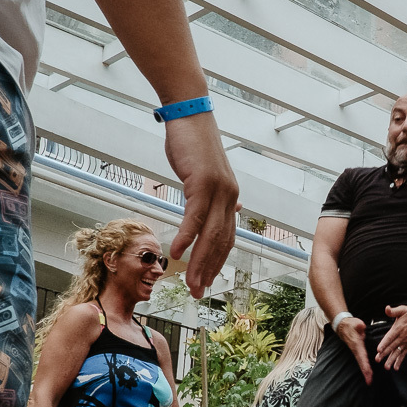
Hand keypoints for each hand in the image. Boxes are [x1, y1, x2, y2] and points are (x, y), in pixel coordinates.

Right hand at [164, 113, 240, 297]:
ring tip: (188, 282)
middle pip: (220, 243)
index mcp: (230, 199)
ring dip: (198, 262)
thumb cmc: (192, 145)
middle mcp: (230, 197)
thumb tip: (227, 211)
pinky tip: (176, 252)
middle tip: (197, 292)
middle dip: (208, 271)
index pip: (226, 239)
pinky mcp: (203, 183)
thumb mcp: (204, 175)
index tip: (205, 282)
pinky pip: (194, 216)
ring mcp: (219, 191)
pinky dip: (186, 236)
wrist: (189, 114)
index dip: (216, 263)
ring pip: (209, 235)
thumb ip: (209, 196)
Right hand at [335, 316, 372, 383]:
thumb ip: (359, 326)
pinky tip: (368, 373)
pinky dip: (364, 367)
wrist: (341, 325)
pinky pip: (361, 360)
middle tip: (369, 382)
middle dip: (365, 372)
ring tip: (369, 381)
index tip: (368, 373)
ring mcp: (355, 351)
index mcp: (357, 344)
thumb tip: (361, 326)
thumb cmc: (349, 324)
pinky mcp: (357, 351)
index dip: (365, 364)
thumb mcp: (355, 323)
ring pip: (361, 362)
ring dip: (365, 371)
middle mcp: (356, 349)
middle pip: (361, 362)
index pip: (361, 356)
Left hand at [374, 304, 406, 369]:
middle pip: (392, 346)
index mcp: (398, 328)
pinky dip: (400, 361)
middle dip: (384, 354)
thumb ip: (393, 311)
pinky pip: (404, 354)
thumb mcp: (402, 309)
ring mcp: (406, 342)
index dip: (384, 343)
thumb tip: (386, 308)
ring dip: (391, 360)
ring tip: (386, 367)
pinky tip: (396, 367)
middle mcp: (402, 336)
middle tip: (377, 360)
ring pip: (397, 352)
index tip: (379, 349)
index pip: (390, 337)